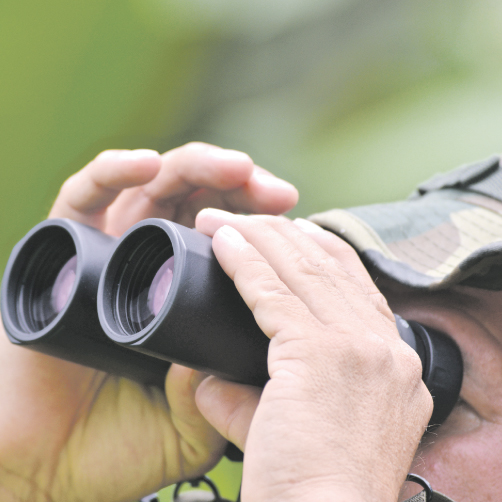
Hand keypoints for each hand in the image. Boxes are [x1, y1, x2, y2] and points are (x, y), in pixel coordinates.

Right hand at [0, 144, 297, 501]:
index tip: (296, 217)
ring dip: (200, 167)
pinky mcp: (65, 251)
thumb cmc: (127, 440)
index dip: (269, 226)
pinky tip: (147, 165)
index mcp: (191, 294)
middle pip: (205, 202)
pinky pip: (83, 195)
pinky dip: (113, 172)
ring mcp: (112, 254)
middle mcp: (155, 264)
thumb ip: (220, 393)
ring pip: (157, 186)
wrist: (54, 464)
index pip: (237, 241)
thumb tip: (224, 351)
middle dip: (245, 189)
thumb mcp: (198, 420)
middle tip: (276, 194)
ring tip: (236, 170)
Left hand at [194, 210, 432, 501]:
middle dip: (280, 234)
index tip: (286, 237)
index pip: (355, 285)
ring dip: (258, 238)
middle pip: (329, 266)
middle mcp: (386, 346)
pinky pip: (274, 292)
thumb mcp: (303, 429)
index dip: (317, 251)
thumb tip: (209, 376)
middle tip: (243, 218)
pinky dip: (245, 263)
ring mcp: (359, 346)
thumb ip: (257, 394)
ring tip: (224, 221)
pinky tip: (224, 243)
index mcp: (394, 363)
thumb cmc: (314, 489)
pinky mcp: (321, 353)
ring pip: (302, 269)